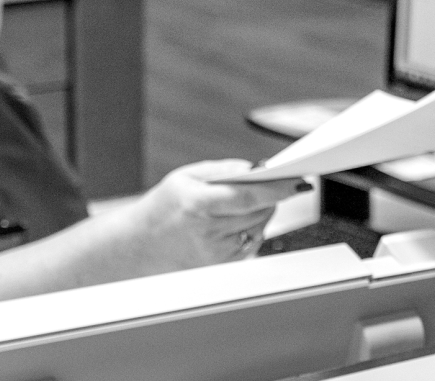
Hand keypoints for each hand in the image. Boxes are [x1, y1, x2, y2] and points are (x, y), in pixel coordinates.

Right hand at [127, 159, 305, 270]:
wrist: (138, 247)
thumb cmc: (162, 208)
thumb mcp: (185, 176)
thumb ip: (223, 169)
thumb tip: (255, 168)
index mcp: (198, 205)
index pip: (247, 197)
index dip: (276, 189)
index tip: (296, 181)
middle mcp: (208, 232)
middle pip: (259, 211)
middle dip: (270, 195)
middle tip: (271, 182)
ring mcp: (217, 253)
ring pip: (260, 226)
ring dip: (262, 211)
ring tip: (243, 202)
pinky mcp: (223, 265)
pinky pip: (253, 241)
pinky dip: (253, 227)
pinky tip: (236, 221)